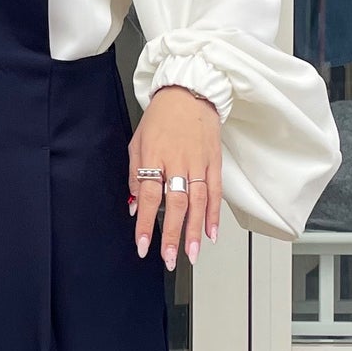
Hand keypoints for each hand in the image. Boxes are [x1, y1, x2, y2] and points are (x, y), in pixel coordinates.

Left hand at [129, 87, 222, 267]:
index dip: (146, 224)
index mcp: (154, 157)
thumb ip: (136, 176)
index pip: (150, 196)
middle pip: (176, 204)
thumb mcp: (138, 143)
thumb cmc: (161, 117)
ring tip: (191, 254)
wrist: (189, 92)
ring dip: (195, 231)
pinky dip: (214, 214)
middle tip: (169, 258)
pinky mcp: (214, 162)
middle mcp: (177, 161)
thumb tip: (136, 207)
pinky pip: (215, 192)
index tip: (143, 246)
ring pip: (197, 202)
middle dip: (172, 235)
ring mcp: (198, 162)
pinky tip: (211, 233)